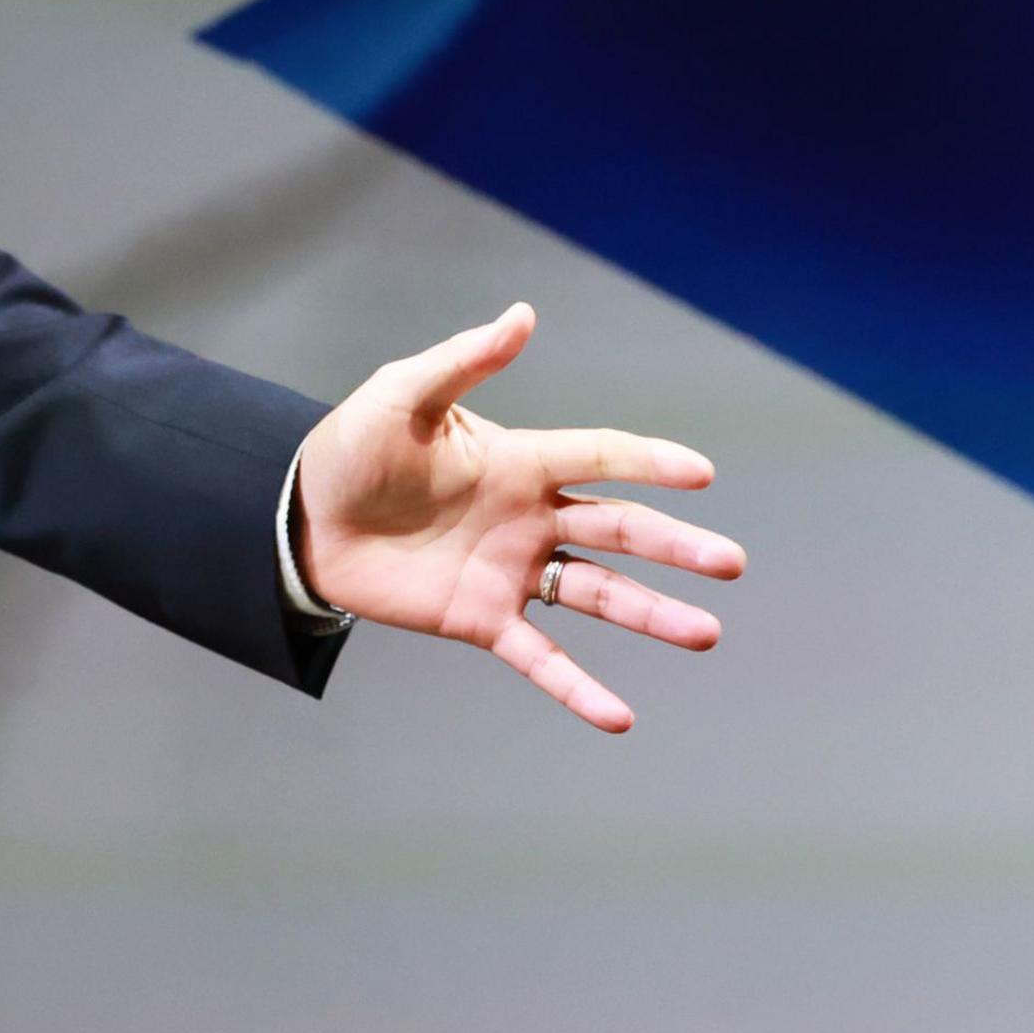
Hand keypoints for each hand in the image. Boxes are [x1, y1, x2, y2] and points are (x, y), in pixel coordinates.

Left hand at [294, 302, 744, 731]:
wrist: (302, 519)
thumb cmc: (351, 449)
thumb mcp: (400, 396)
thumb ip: (462, 362)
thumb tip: (522, 315)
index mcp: (518, 460)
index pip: (598, 456)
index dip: (647, 462)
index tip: (701, 474)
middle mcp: (529, 517)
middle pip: (617, 529)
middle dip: (674, 546)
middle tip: (730, 563)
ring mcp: (511, 571)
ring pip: (596, 593)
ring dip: (652, 614)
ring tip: (705, 633)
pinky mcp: (481, 617)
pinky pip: (540, 656)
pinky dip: (577, 687)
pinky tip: (620, 717)